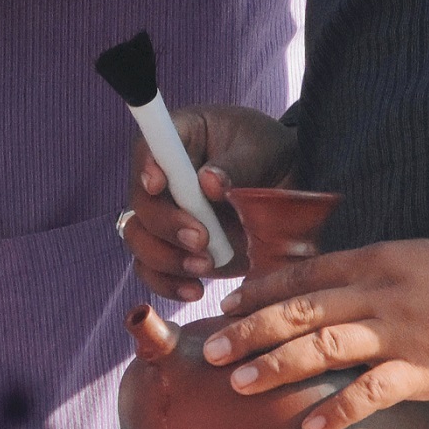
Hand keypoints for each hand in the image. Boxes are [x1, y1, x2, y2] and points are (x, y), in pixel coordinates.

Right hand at [122, 104, 296, 301]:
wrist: (288, 187)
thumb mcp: (261, 149)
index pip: (149, 149)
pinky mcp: (174, 248)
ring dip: (166, 258)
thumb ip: (236, 165)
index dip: (146, 167)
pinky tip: (194, 289)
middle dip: (165, 225)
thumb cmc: (270, 154)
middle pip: (140, 202)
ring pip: (140, 239)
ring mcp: (166, 215)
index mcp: (179, 138)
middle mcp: (163, 178)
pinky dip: (168, 283)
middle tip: (201, 239)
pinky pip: (153, 269)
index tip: (159, 185)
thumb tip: (209, 181)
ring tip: (204, 266)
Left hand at [197, 239, 428, 428]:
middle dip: (251, 329)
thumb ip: (373, 276)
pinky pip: (373, 389)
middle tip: (211, 350)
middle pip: (301, 309)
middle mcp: (380, 293)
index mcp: (376, 262)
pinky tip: (309, 426)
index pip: (304, 275)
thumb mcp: (415, 260)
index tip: (226, 306)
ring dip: (277, 364)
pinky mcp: (426, 369)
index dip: (261, 291)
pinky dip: (338, 409)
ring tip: (239, 383)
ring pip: (325, 344)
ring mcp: (401, 331)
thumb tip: (329, 295)